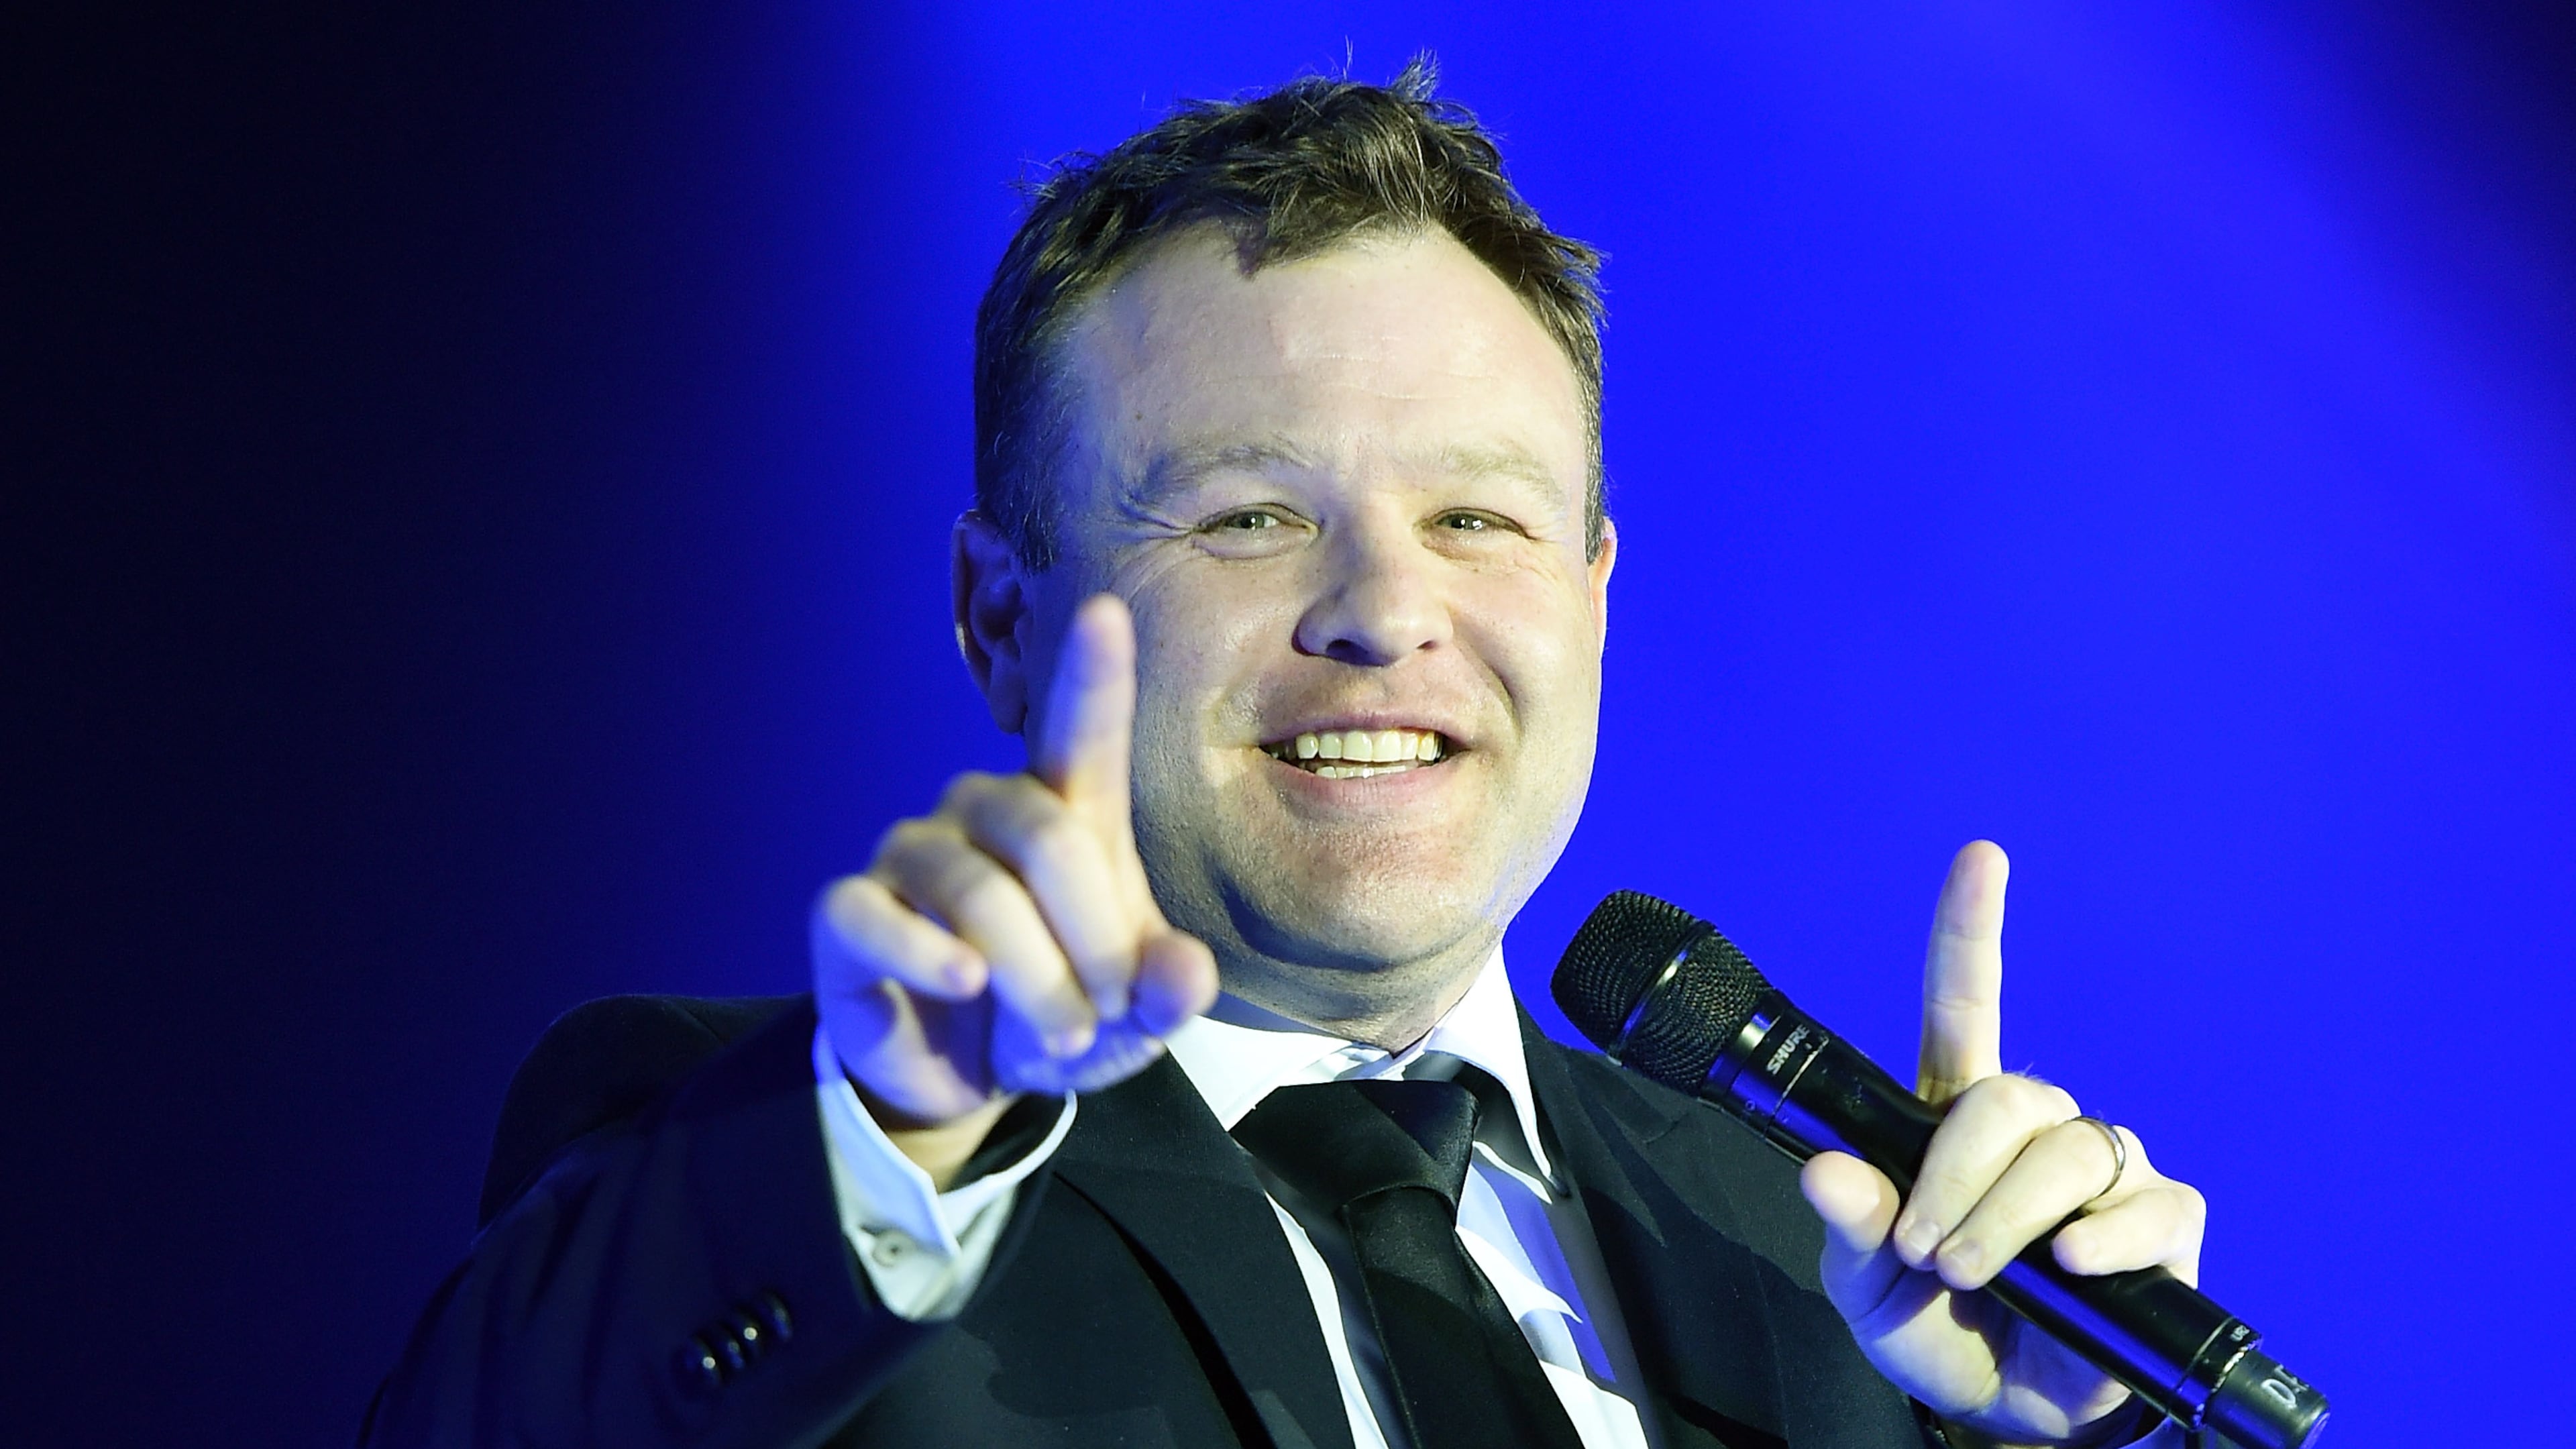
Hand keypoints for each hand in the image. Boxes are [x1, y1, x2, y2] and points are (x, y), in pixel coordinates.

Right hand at [810, 594, 1218, 1183]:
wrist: (962, 1076)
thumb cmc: (1057, 1012)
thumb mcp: (1129, 1016)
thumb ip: (1167, 989)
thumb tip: (1184, 974)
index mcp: (1061, 810)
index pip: (1081, 730)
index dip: (1092, 674)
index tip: (1106, 612)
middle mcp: (982, 809)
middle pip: (1047, 836)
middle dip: (1093, 940)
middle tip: (1111, 1012)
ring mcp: (910, 853)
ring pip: (976, 893)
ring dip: (1034, 980)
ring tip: (1063, 1039)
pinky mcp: (847, 911)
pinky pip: (877, 917)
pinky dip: (926, 956)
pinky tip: (964, 985)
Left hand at [1797, 842, 2207, 1446]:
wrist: (2009, 1409)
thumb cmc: (1936, 1328)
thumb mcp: (1870, 1290)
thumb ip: (1853, 1230)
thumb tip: (1824, 1172)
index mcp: (1957, 1118)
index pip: (1963, 1004)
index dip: (1971, 928)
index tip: (1982, 857)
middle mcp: (2039, 1127)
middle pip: (2012, 1095)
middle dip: (1958, 1177)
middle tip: (1927, 1252)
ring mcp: (2106, 1170)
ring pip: (2067, 1151)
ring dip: (2008, 1218)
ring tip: (1973, 1275)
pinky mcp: (2164, 1223)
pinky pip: (2145, 1207)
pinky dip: (2102, 1240)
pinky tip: (2070, 1267)